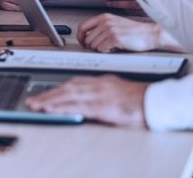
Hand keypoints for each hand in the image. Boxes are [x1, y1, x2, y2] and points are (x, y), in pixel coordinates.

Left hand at [25, 75, 147, 127]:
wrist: (159, 101)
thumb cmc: (142, 99)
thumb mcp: (119, 90)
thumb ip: (104, 91)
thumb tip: (91, 98)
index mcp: (102, 81)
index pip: (74, 83)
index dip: (57, 88)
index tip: (46, 94)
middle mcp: (98, 85)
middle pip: (67, 88)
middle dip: (48, 95)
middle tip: (34, 101)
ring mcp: (100, 95)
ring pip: (68, 96)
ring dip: (50, 101)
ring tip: (37, 106)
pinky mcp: (104, 107)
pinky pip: (78, 107)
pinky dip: (63, 108)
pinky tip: (53, 110)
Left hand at [78, 13, 160, 51]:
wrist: (150, 34)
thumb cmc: (134, 31)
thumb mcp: (115, 23)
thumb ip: (101, 27)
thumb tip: (87, 37)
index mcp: (104, 17)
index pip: (82, 26)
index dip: (80, 37)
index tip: (82, 43)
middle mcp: (105, 22)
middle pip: (88, 39)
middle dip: (93, 46)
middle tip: (104, 47)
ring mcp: (109, 30)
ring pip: (94, 45)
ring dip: (101, 49)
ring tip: (112, 46)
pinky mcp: (115, 38)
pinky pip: (101, 49)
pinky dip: (106, 51)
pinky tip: (115, 48)